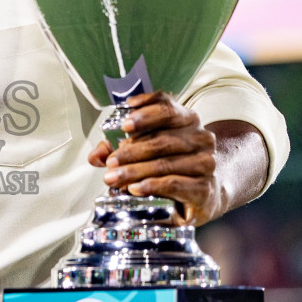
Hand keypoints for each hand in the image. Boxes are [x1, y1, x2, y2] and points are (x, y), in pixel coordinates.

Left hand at [86, 92, 225, 225]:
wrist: (206, 195)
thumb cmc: (172, 168)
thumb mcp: (145, 153)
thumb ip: (119, 149)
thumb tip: (96, 154)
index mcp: (187, 119)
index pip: (167, 107)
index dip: (145, 113)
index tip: (124, 123)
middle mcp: (201, 137)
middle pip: (162, 139)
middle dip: (131, 150)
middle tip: (110, 161)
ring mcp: (206, 162)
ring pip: (165, 163)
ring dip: (135, 170)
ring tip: (114, 178)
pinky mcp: (205, 188)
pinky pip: (175, 184)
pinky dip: (152, 185)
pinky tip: (135, 188)